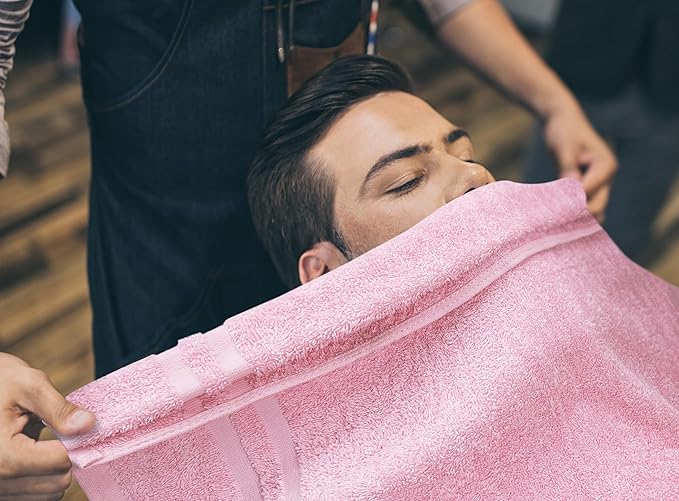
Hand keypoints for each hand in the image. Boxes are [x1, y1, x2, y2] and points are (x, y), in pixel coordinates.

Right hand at [0, 352, 95, 499]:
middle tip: (57, 431)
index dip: (76, 441)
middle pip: (58, 482)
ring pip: (49, 493)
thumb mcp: (28, 385)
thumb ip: (59, 409)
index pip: (61, 462)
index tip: (73, 425)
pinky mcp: (0, 493)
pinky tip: (32, 454)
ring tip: (37, 442)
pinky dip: (41, 477)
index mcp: (3, 455)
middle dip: (65, 455)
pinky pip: (34, 495)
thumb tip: (89, 425)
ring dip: (53, 468)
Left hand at [543, 102, 617, 221]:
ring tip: (552, 222)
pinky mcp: (588, 186)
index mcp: (605, 166)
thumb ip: (568, 169)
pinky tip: (553, 217)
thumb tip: (571, 192)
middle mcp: (606, 177)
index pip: (590, 193)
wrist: (563, 119)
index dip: (572, 205)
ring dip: (574, 216)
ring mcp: (599, 183)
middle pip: (596, 207)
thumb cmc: (563, 130)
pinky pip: (582, 204)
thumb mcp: (564, 148)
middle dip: (576, 216)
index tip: (551, 214)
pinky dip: (571, 211)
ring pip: (591, 209)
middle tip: (551, 223)